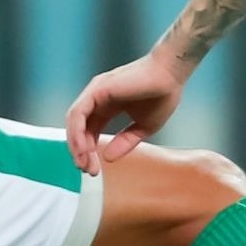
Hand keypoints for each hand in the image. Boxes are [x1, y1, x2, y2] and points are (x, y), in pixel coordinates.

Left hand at [66, 50, 188, 170]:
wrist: (171, 75)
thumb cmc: (162, 95)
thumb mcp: (144, 127)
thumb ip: (125, 141)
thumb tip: (108, 158)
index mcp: (107, 107)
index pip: (90, 132)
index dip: (90, 151)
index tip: (95, 169)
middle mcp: (97, 99)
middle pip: (80, 129)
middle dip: (81, 152)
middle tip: (88, 170)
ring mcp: (94, 93)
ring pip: (74, 122)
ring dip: (76, 145)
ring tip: (84, 163)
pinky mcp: (96, 89)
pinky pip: (78, 114)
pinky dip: (77, 132)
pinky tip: (83, 148)